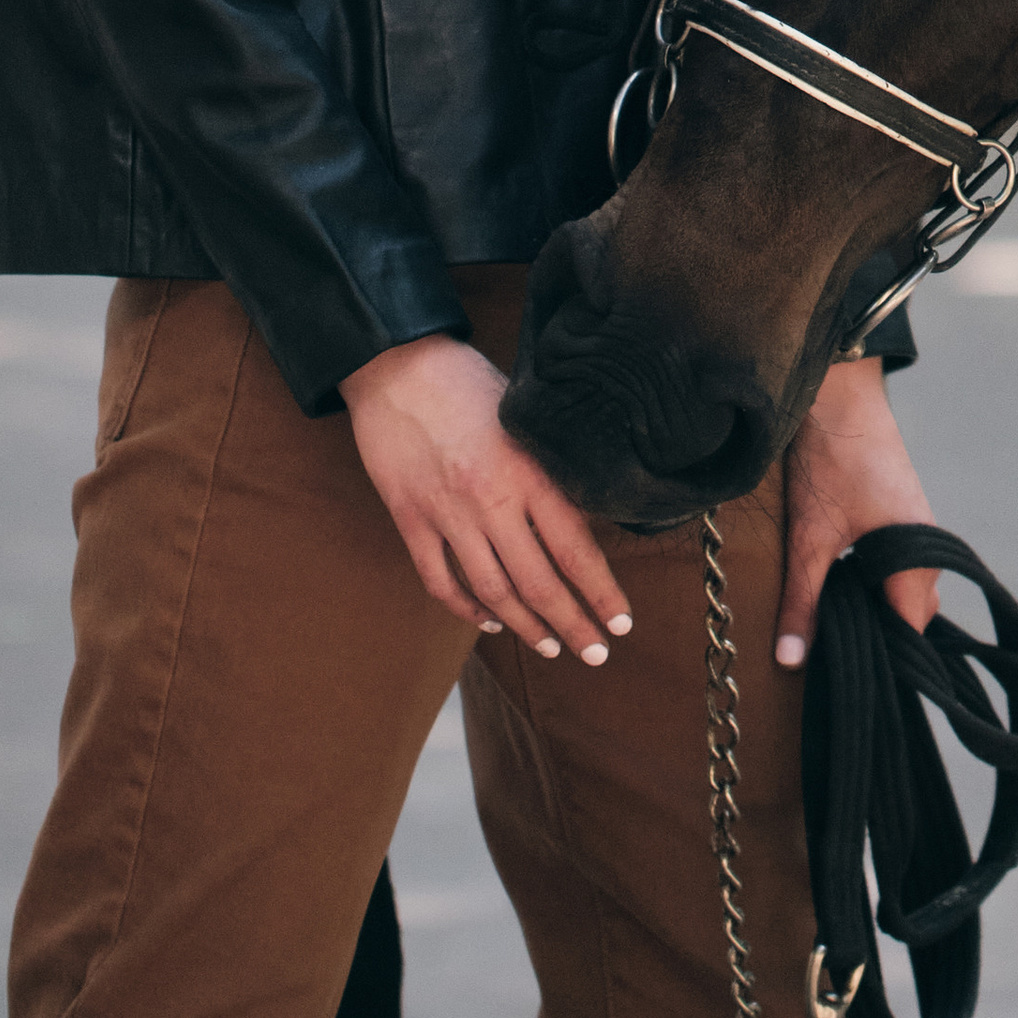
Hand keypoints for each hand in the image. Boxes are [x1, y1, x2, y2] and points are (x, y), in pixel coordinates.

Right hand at [342, 332, 630, 662]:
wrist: (396, 363)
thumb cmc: (469, 381)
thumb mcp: (525, 415)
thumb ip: (549, 466)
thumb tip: (585, 516)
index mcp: (528, 470)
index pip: (575, 548)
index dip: (600, 593)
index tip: (620, 624)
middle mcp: (491, 498)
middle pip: (539, 582)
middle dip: (572, 625)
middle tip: (596, 654)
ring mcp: (447, 513)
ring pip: (493, 591)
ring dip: (525, 627)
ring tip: (551, 647)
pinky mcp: (410, 519)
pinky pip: (441, 580)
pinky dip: (467, 608)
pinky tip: (488, 621)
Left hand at [777, 356, 938, 667]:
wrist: (841, 393)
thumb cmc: (830, 462)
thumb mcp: (809, 539)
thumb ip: (802, 602)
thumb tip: (790, 660)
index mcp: (916, 557)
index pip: (908, 632)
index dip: (880, 655)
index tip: (849, 674)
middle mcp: (928, 547)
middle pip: (913, 615)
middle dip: (881, 634)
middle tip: (837, 651)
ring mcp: (921, 528)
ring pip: (909, 589)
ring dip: (879, 605)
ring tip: (837, 619)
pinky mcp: (906, 514)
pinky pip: (903, 565)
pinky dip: (880, 582)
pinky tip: (846, 584)